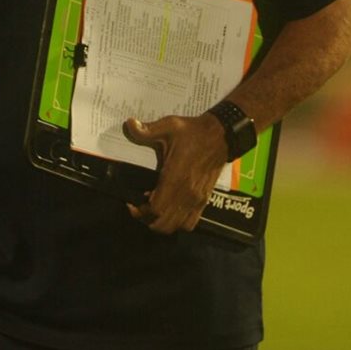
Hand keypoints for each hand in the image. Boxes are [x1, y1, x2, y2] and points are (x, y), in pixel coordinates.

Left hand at [121, 114, 226, 233]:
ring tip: (152, 209)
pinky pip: (190, 223)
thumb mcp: (168, 126)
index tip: (131, 203)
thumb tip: (129, 123)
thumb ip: (147, 129)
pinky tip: (169, 210)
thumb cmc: (193, 132)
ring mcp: (197, 200)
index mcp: (175, 178)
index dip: (140, 211)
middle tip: (138, 206)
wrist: (221, 136)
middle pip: (163, 223)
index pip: (156, 209)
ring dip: (161, 222)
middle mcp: (187, 194)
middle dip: (147, 219)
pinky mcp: (204, 200)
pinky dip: (177, 223)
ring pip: (176, 226)